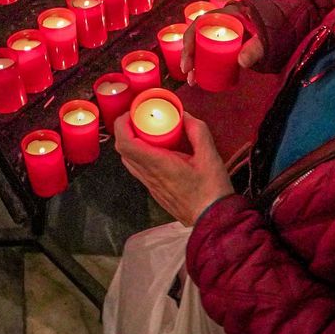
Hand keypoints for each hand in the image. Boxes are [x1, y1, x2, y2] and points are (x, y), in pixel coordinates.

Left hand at [114, 112, 234, 226]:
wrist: (212, 220)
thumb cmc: (211, 189)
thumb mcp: (210, 156)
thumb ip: (197, 132)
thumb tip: (185, 116)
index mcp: (158, 164)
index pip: (126, 143)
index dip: (123, 124)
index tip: (132, 113)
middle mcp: (148, 175)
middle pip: (122, 150)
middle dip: (126, 130)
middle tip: (140, 118)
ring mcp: (149, 185)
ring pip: (128, 160)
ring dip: (131, 142)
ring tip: (147, 131)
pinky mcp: (153, 190)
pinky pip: (137, 169)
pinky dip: (138, 154)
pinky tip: (155, 149)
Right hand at [181, 22, 262, 81]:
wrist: (272, 26)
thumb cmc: (265, 28)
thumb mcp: (261, 37)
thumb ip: (254, 47)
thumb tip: (242, 62)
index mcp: (222, 16)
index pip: (198, 25)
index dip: (189, 42)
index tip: (189, 60)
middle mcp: (215, 23)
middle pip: (194, 38)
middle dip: (188, 56)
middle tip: (188, 73)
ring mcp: (216, 34)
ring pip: (197, 47)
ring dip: (192, 63)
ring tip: (192, 79)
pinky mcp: (219, 44)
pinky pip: (205, 52)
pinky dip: (200, 64)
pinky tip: (197, 76)